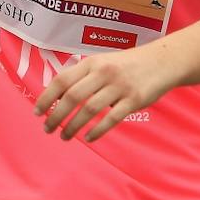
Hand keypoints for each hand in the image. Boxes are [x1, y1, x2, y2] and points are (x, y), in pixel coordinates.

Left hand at [32, 45, 174, 141]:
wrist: (162, 61)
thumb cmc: (126, 64)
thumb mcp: (102, 61)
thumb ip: (82, 74)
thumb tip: (56, 93)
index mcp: (92, 62)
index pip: (62, 80)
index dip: (47, 97)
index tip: (37, 112)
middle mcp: (103, 72)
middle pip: (72, 96)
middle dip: (56, 115)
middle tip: (47, 128)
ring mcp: (119, 86)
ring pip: (89, 109)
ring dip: (73, 126)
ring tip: (64, 136)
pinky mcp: (134, 100)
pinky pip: (112, 118)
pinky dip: (97, 130)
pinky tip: (88, 138)